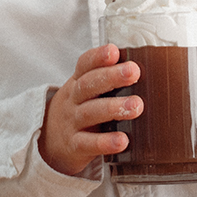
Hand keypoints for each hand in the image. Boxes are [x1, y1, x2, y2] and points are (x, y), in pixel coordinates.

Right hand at [39, 44, 141, 175]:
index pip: (84, 64)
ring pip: (90, 112)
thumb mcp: (87, 90)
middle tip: (134, 72)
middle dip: (111, 77)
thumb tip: (146, 65)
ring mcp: (72, 122)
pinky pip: (88, 143)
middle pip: (88, 84)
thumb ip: (108, 78)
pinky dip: (105, 142)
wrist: (49, 142)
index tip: (114, 51)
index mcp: (78, 81)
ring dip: (113, 108)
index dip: (98, 57)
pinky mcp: (74, 145)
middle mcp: (73, 99)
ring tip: (136, 106)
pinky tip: (122, 140)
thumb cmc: (80, 109)